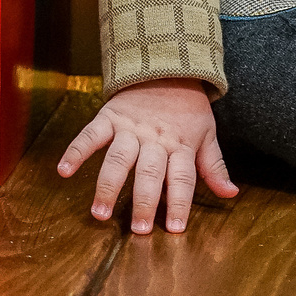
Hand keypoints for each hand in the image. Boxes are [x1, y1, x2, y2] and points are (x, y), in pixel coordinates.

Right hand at [57, 77, 239, 233]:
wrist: (165, 65)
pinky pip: (90, 135)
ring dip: (108, 186)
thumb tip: (230, 194)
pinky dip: (76, 151)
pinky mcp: (109, 116)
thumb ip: (214, 166)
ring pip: (118, 159)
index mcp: (180, 144)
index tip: (174, 228)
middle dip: (143, 202)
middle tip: (138, 230)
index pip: (182, 178)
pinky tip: (64, 171)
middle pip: (149, 173)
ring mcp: (130, 128)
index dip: (178, 203)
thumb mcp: (207, 133)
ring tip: (100, 213)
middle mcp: (155, 139)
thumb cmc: (188, 106)